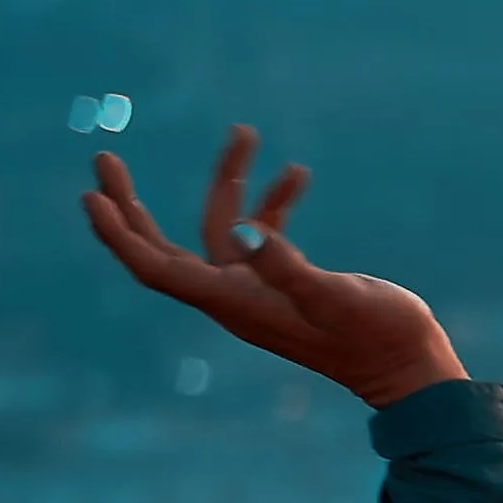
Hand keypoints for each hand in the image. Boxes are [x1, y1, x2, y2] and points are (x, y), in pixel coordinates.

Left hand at [83, 124, 462, 404]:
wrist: (411, 369)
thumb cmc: (378, 338)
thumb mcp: (336, 298)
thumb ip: (288, 266)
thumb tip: (246, 229)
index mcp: (232, 303)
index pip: (155, 266)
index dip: (118, 233)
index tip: (91, 194)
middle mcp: (232, 297)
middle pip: (160, 247)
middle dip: (130, 204)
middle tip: (103, 158)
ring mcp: (256, 290)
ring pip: (217, 229)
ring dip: (227, 182)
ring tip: (245, 133)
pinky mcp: (284, 284)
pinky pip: (261, 235)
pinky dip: (271, 204)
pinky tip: (298, 173)